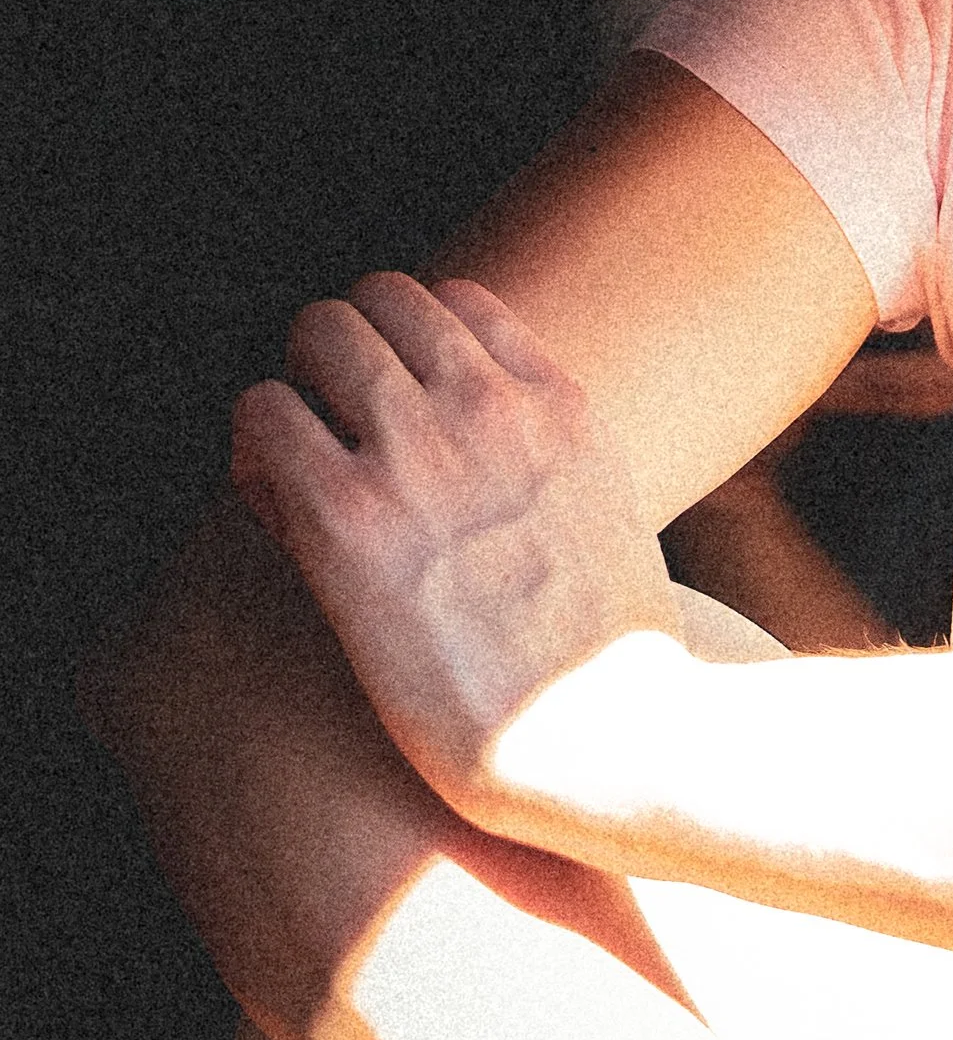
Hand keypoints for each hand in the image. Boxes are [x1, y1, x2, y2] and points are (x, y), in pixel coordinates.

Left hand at [232, 273, 682, 820]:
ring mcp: (421, 454)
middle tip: (335, 435)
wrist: (608, 742)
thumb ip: (551, 467)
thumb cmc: (609, 670)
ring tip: (300, 468)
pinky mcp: (349, 520)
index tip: (400, 417)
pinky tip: (278, 508)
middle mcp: (492, 406)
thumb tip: (489, 475)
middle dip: (344, 356)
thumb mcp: (608, 524)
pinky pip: (264, 413)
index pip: (459, 304)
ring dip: (298, 387)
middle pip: (381, 297)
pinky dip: (257, 445)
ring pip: (318, 329)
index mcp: (563, 407)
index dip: (412, 354)